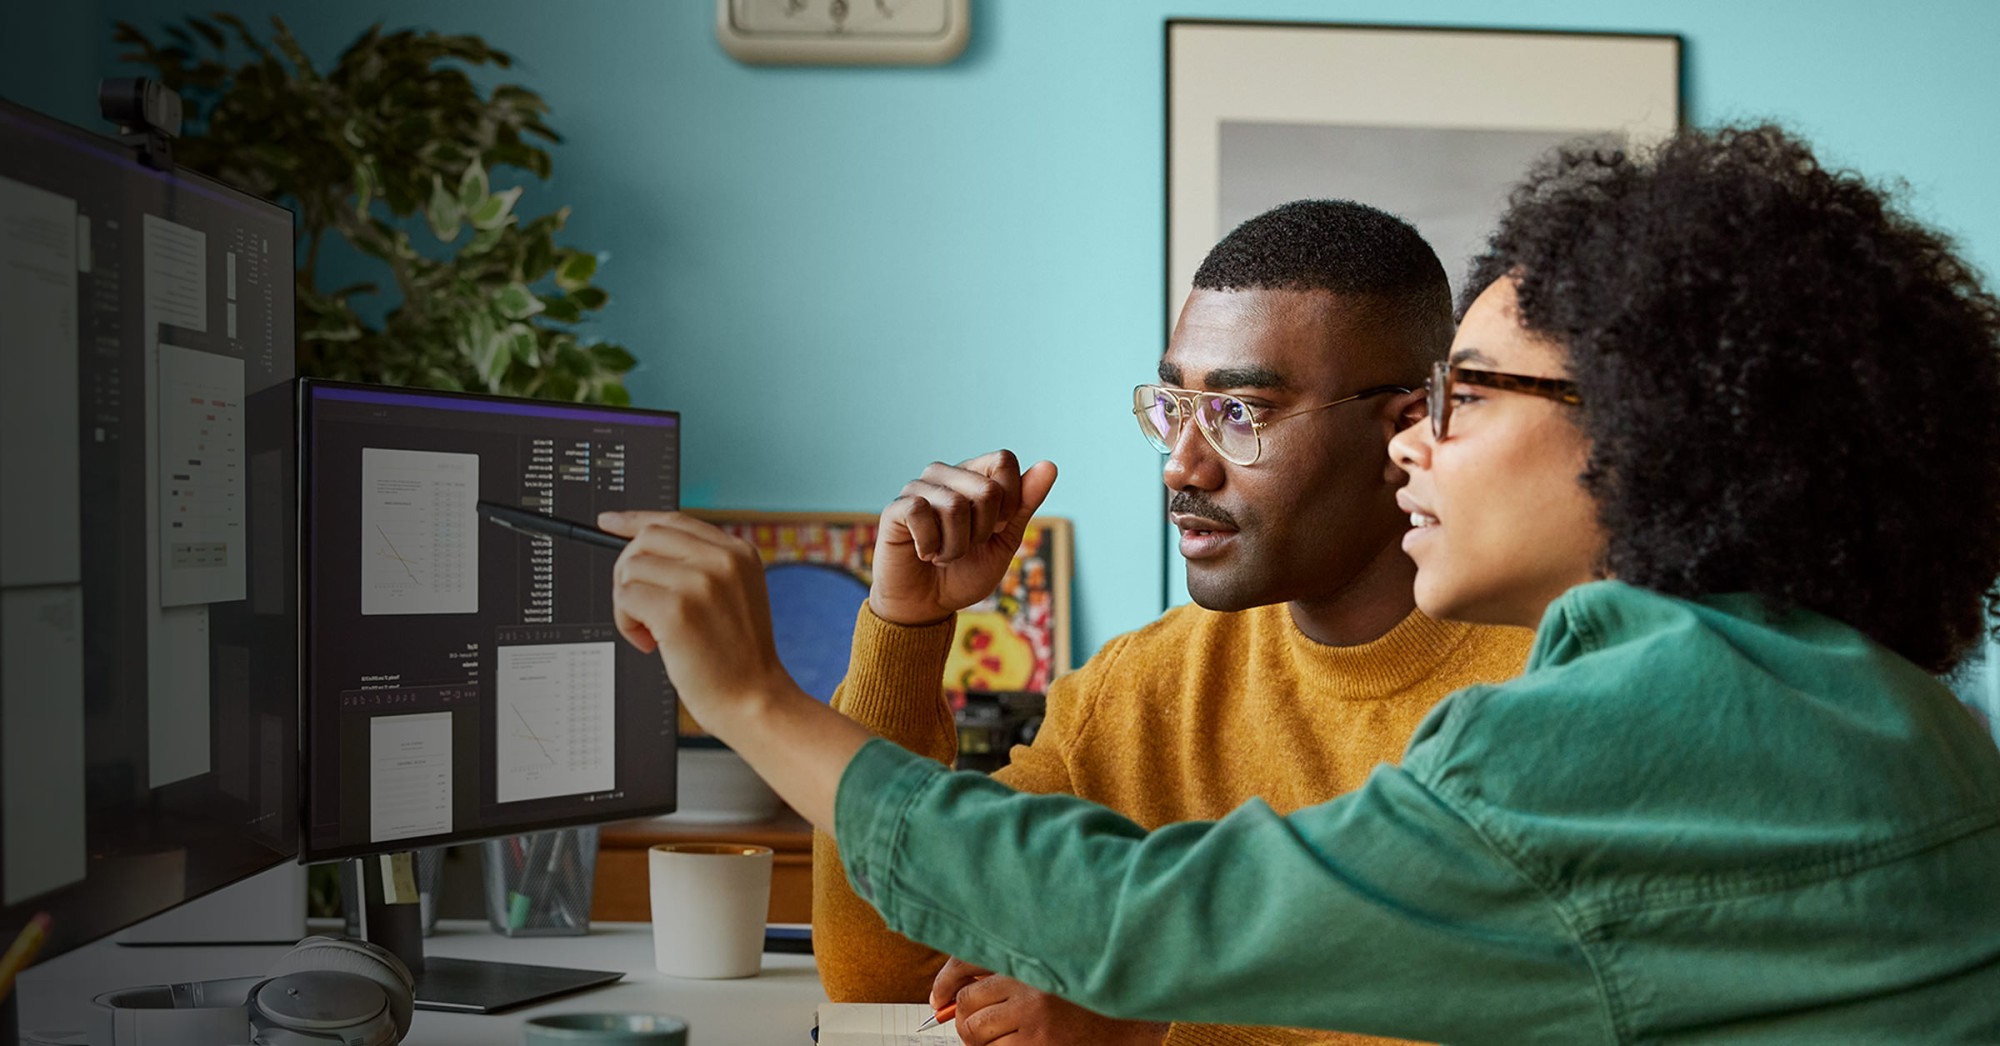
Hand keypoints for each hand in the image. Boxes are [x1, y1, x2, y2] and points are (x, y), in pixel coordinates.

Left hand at [598, 510, 795, 730]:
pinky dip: (626, 623)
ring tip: (652, 632)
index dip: (635, 521)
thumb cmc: (738, 657)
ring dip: (628, 605)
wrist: (754, 698)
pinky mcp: (677, 610)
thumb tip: (641, 550)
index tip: (609, 523)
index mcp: (739, 552)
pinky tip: (649, 643)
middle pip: (646, 540)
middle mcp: (723, 560)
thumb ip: (701, 567)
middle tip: (639, 607)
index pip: (674, 521)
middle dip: (629, 572)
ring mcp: (700, 583)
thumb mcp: (735, 595)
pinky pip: (625, 598)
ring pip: (630, 570)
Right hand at [870, 451, 1057, 625]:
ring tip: (943, 554)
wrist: (927, 606)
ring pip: (955, 506)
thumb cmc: (965, 572)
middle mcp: (945, 475)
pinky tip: (924, 553)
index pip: (1003, 460)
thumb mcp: (1004, 540)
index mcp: (973, 476)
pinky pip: (922, 514)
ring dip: (956, 546)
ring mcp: (917, 488)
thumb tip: (1049, 465)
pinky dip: (931, 546)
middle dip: (983, 532)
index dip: (1010, 501)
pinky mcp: (895, 508)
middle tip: (966, 546)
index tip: (996, 528)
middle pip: (986, 489)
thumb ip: (1024, 504)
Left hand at [932, 958, 1166, 1045]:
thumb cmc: (1087, 989)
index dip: (947, 986)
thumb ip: (1009, 967)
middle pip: (967, 1006)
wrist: (1130, 1018)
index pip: (966, 968)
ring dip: (980, 1039)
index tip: (940, 999)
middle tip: (973, 1023)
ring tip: (1000, 1036)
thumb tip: (954, 992)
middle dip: (964, 1018)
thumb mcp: (1048, 965)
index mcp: (1030, 958)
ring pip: (977, 1034)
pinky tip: (1017, 1044)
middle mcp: (1029, 986)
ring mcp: (1035, 1020)